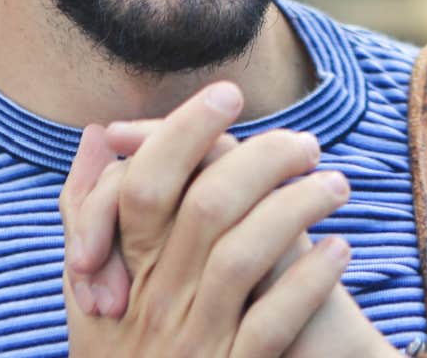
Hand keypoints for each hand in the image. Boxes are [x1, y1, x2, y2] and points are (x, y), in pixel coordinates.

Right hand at [59, 82, 362, 355]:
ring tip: (337, 184)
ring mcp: (193, 343)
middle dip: (261, 159)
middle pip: (205, 207)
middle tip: (307, 141)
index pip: (143, 185)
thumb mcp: (88, 288)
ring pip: (243, 256)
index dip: (183, 131)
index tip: (229, 93)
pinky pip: (273, 322)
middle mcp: (153, 303)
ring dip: (298, 208)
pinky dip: (309, 279)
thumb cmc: (122, 352)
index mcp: (120, 271)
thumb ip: (86, 210)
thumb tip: (96, 133)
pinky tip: (339, 248)